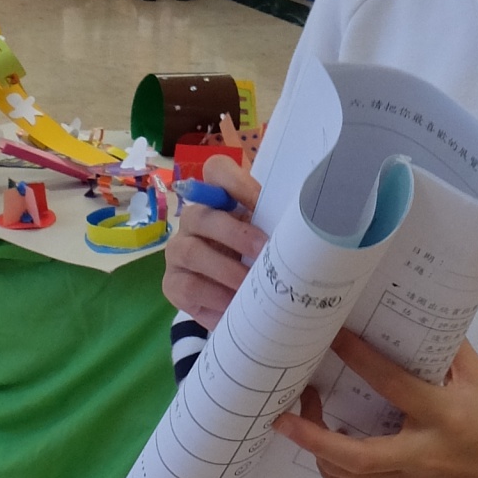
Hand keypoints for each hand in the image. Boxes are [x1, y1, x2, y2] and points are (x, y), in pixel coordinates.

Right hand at [160, 154, 263, 326]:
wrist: (232, 300)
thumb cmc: (253, 258)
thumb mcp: (264, 237)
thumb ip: (274, 224)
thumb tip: (305, 225)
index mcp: (218, 199)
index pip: (217, 171)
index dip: (236, 182)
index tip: (259, 202)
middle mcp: (192, 220)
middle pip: (202, 215)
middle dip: (235, 234)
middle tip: (263, 252)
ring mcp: (178, 251)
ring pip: (192, 252)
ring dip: (225, 270)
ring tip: (250, 286)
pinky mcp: (172, 284)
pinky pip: (188, 286)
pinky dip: (214, 297)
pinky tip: (233, 306)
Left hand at [274, 331, 477, 477]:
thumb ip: (448, 349)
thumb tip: (413, 313)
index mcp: (443, 417)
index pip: (393, 385)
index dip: (360, 358)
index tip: (333, 336)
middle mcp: (420, 455)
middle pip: (355, 454)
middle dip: (313, 435)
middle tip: (283, 413)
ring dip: (316, 450)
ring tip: (299, 421)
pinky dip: (332, 468)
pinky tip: (323, 445)